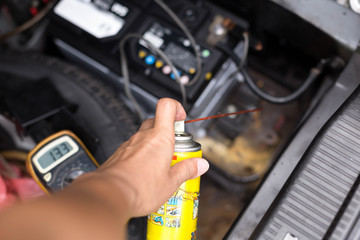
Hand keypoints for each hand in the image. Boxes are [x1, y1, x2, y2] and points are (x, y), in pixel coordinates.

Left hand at [73, 98, 208, 217]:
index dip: (176, 107)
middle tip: (175, 150)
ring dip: (154, 145)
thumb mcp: (171, 182)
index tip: (182, 119)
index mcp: (160, 138)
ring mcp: (130, 144)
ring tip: (160, 166)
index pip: (167, 106)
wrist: (110, 195)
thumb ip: (187, 170)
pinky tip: (145, 172)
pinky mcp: (119, 154)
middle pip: (157, 121)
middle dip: (168, 132)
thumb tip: (200, 165)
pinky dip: (142, 155)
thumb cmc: (139, 187)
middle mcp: (143, 137)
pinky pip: (134, 148)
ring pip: (145, 136)